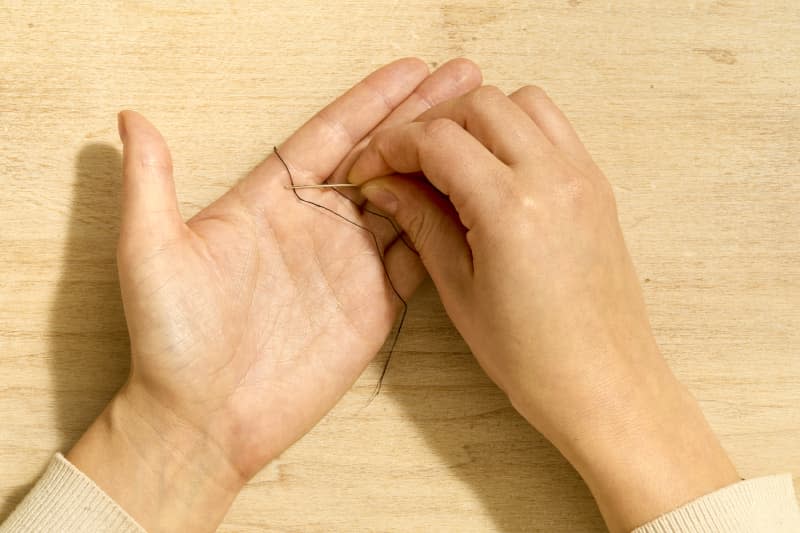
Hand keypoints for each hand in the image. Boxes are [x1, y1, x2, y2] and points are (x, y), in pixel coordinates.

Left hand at [66, 58, 481, 532]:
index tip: (409, 70)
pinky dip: (445, 226)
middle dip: (422, 117)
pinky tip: (473, 199)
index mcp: (269, 201)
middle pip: (380, 156)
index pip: (330, 135)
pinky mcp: (373, 305)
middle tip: (463, 80)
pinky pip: (418, 255)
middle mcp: (316, 225)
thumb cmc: (169, 340)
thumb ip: (150, 182)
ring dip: (443, 163)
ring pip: (408, 199)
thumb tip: (130, 118)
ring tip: (480, 127)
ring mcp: (349, 265)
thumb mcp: (150, 253)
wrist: (203, 422)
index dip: (370, 101)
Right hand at [348, 85, 738, 531]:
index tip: (371, 167)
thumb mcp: (460, 291)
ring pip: (522, 102)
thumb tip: (384, 186)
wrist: (605, 383)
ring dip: (478, 119)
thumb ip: (421, 223)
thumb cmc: (533, 356)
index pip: (437, 140)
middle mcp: (552, 176)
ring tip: (451, 164)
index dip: (391, 146)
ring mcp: (582, 176)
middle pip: (479, 103)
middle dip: (432, 124)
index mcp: (511, 208)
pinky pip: (554, 127)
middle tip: (405, 164)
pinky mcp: (597, 185)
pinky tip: (494, 172)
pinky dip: (516, 131)